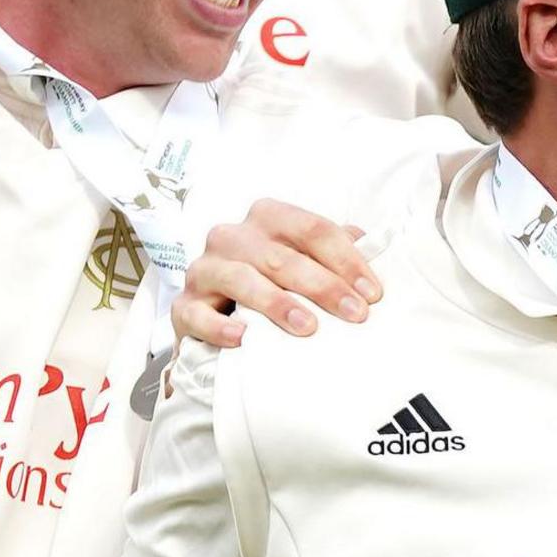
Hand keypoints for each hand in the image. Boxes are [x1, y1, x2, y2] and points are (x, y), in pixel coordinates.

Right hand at [177, 199, 380, 347]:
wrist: (216, 308)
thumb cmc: (270, 279)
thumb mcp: (303, 258)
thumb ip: (333, 249)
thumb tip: (370, 243)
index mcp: (267, 218)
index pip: (312, 229)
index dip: (346, 259)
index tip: (373, 293)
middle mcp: (232, 237)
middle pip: (282, 256)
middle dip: (323, 286)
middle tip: (355, 314)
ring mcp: (205, 270)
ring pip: (241, 279)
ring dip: (277, 303)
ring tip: (307, 327)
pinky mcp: (184, 305)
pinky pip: (197, 314)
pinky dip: (220, 326)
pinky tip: (244, 339)